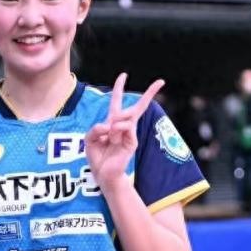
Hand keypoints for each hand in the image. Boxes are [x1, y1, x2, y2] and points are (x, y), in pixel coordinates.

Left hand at [85, 73, 163, 189]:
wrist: (103, 174)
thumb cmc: (97, 156)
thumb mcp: (89, 140)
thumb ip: (96, 129)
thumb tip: (110, 125)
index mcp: (111, 122)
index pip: (117, 102)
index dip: (119, 88)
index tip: (123, 75)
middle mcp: (122, 126)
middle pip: (137, 107)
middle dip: (149, 93)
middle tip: (161, 81)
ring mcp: (129, 133)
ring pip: (124, 117)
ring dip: (112, 126)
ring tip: (107, 139)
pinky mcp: (133, 141)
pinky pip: (124, 127)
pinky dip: (114, 131)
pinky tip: (111, 140)